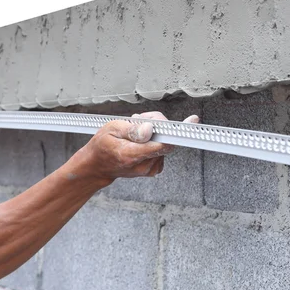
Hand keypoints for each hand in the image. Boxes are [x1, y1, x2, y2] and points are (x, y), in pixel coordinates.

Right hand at [76, 111, 198, 183]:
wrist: (98, 165)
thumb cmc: (102, 146)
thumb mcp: (110, 129)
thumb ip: (131, 129)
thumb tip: (150, 129)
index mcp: (131, 155)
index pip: (160, 145)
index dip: (177, 132)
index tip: (191, 122)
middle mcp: (143, 165)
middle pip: (164, 140)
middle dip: (156, 125)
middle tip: (139, 120)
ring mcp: (149, 168)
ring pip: (164, 143)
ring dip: (154, 133)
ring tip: (136, 131)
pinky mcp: (154, 168)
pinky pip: (162, 149)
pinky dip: (155, 142)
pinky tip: (142, 140)